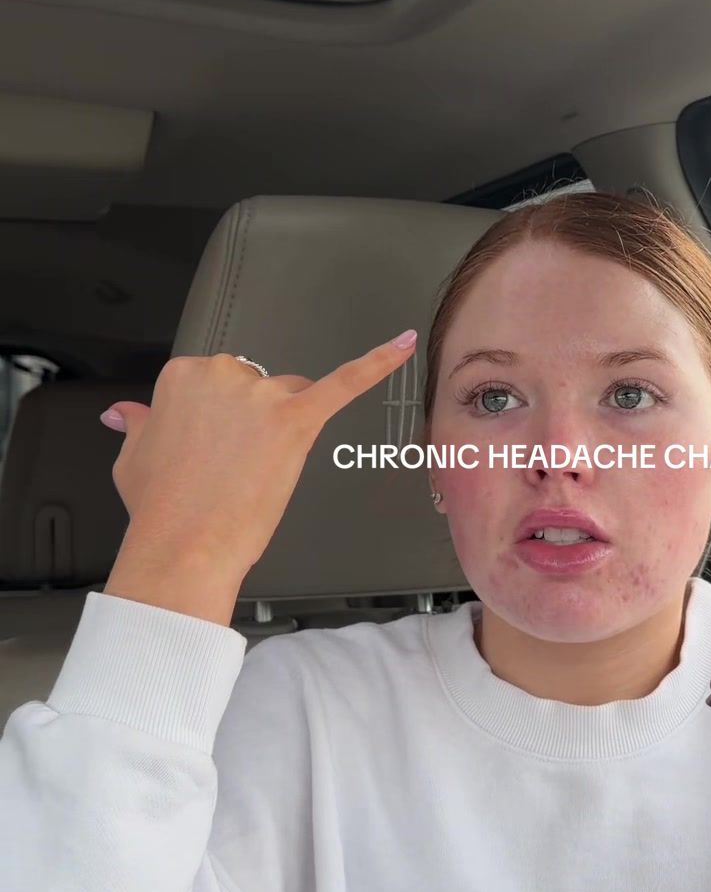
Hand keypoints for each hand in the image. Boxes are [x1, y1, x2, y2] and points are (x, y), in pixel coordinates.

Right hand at [101, 332, 417, 594]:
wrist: (183, 547)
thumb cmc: (160, 509)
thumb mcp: (133, 459)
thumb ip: (140, 425)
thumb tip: (125, 412)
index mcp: (183, 375)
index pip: (221, 383)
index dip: (223, 424)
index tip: (211, 450)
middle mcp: (222, 375)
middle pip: (259, 386)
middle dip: (254, 424)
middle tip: (234, 469)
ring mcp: (261, 396)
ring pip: (290, 395)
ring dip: (283, 428)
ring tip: (258, 473)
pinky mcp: (297, 419)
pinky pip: (345, 383)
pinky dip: (378, 362)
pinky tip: (404, 344)